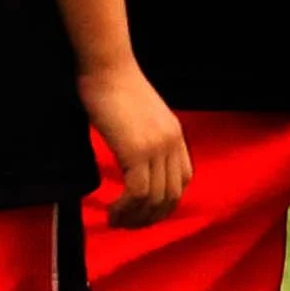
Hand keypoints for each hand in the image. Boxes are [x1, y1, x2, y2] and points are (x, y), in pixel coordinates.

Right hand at [78, 60, 191, 226]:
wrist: (106, 66)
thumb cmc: (113, 85)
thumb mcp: (138, 115)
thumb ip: (142, 137)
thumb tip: (130, 160)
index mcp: (174, 134)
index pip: (183, 179)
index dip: (165, 201)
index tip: (143, 210)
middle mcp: (171, 143)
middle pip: (171, 195)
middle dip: (150, 217)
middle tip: (127, 224)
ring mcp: (157, 148)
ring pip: (155, 199)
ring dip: (135, 217)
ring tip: (116, 221)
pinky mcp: (137, 151)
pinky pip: (137, 193)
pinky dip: (125, 209)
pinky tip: (111, 211)